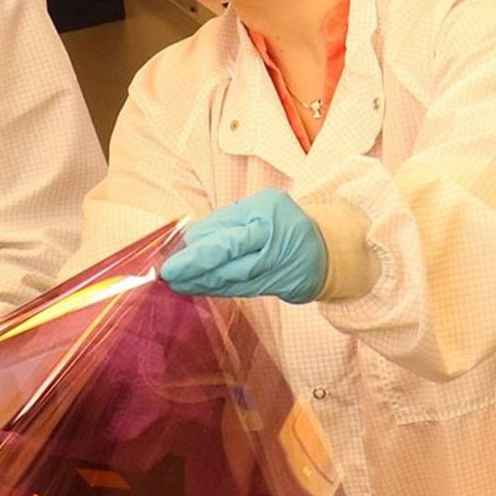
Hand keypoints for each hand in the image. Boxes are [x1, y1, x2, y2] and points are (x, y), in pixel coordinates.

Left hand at [160, 190, 326, 302]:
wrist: (325, 250)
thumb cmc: (284, 221)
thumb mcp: (260, 206)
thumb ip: (226, 220)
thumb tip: (191, 239)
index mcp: (269, 215)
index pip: (228, 238)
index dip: (198, 253)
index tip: (173, 262)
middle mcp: (272, 244)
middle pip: (228, 261)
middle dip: (195, 269)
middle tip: (169, 275)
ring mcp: (274, 268)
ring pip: (231, 279)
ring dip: (200, 282)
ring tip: (177, 283)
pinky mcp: (272, 287)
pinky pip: (238, 288)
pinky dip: (215, 288)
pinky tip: (195, 287)